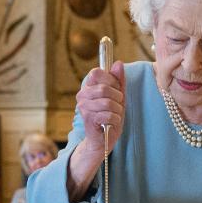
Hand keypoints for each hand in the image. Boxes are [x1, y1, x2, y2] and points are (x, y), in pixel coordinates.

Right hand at [67, 62, 126, 200]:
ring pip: (108, 102)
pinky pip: (108, 115)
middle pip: (105, 88)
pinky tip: (111, 123)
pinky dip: (115, 120)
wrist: (103, 140)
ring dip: (117, 111)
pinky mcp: (88, 119)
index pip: (97, 72)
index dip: (110, 80)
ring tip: (114, 116)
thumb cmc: (110, 117)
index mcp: (88, 86)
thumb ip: (119, 80)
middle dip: (117, 98)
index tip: (115, 89)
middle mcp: (82, 95)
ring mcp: (83, 107)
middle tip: (117, 106)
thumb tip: (118, 63)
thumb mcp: (118, 97)